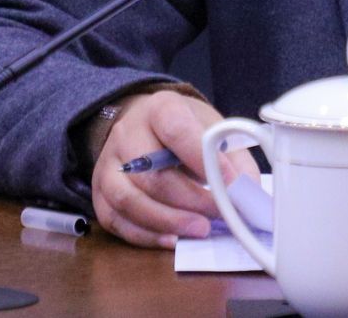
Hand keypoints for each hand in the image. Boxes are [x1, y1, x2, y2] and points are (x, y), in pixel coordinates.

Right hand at [90, 90, 259, 248]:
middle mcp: (127, 134)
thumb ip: (234, 158)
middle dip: (189, 201)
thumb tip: (248, 192)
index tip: (229, 183)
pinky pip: (115, 220)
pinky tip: (171, 239)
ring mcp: (108, 164)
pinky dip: (145, 235)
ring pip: (128, 199)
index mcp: (160, 109)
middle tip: (217, 215)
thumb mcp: (212, 127)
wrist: (143, 123)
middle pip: (152, 174)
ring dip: (167, 221)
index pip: (176, 131)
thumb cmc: (184, 128)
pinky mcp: (99, 192)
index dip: (202, 160)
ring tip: (198, 229)